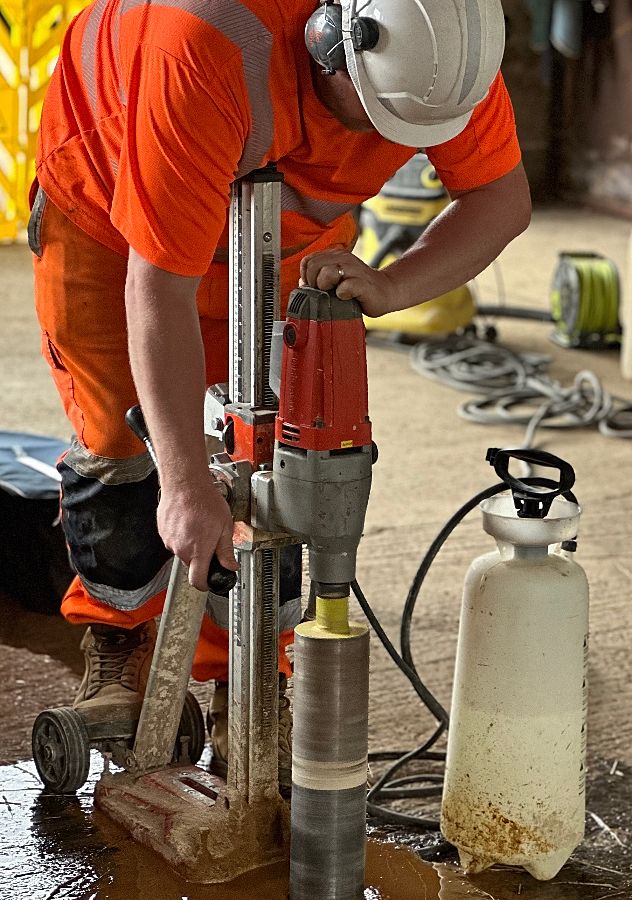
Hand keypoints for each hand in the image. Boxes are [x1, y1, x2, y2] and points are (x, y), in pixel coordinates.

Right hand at [157, 475, 238, 590]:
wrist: (185, 483)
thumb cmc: (205, 500)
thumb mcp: (225, 526)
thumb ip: (226, 551)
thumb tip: (231, 566)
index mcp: (198, 551)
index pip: (198, 581)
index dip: (205, 585)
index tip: (209, 583)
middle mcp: (181, 549)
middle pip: (192, 564)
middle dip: (201, 557)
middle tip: (210, 538)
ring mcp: (169, 540)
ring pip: (183, 551)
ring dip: (191, 544)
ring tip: (199, 525)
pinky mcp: (163, 532)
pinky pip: (174, 540)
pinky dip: (182, 535)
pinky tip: (189, 520)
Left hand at [299, 247, 396, 317]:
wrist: (385, 291)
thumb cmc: (358, 288)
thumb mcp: (335, 280)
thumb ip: (319, 277)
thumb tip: (302, 283)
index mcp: (335, 255)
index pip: (308, 261)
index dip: (306, 277)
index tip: (315, 287)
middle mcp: (343, 258)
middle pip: (313, 266)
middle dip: (313, 283)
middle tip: (323, 292)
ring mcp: (354, 269)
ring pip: (327, 273)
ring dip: (325, 287)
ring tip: (334, 294)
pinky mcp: (363, 283)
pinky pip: (345, 287)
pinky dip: (342, 294)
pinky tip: (346, 297)